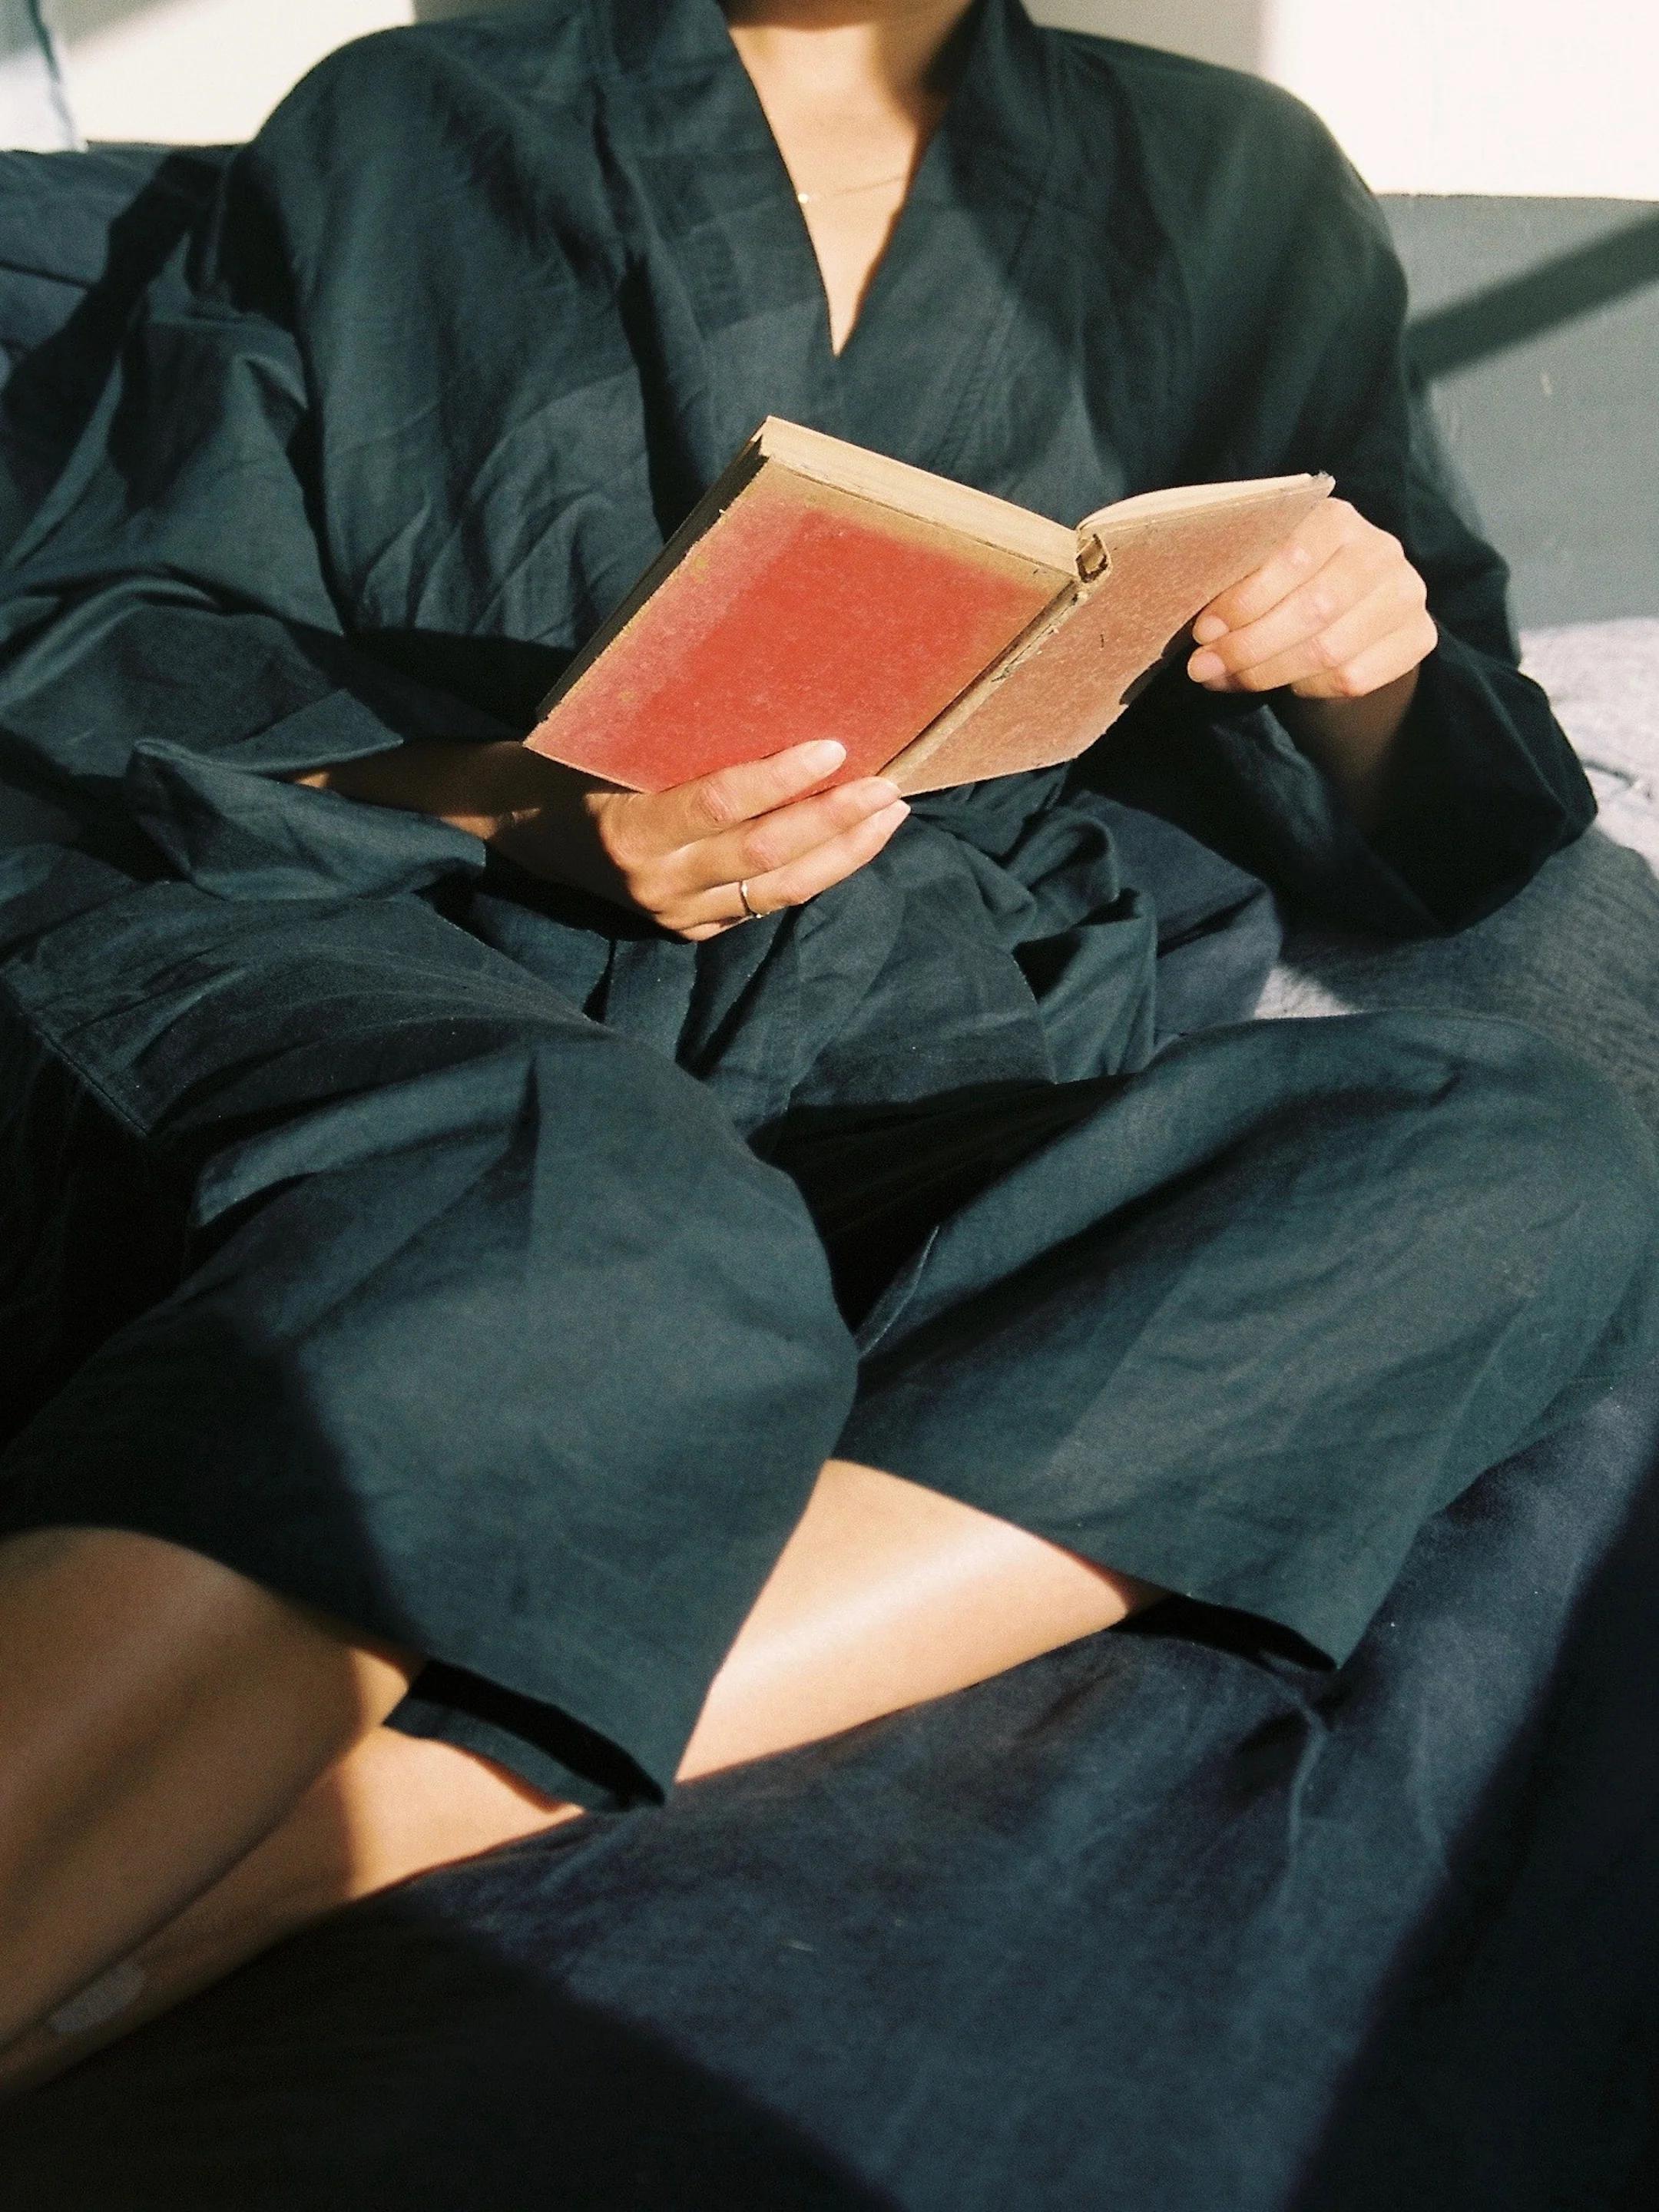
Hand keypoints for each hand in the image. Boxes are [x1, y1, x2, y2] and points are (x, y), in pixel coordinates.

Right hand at [495, 738, 910, 940]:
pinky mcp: (690, 930)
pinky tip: (852, 842)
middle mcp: (657, 883)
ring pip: (778, 891)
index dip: (782, 779)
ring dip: (843, 853)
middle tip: (887, 786)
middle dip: (835, 821)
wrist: (523, 828)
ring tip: (888, 815)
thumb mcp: (613, 744)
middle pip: (766, 856)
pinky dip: (814, 872)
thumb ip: (679, 744)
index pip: (721, 806)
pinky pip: (765, 904)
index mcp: (630, 831)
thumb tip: (773, 701)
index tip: (835, 748)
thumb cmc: (573, 765)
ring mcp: (675, 914)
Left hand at [1185, 498, 1437, 700]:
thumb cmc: (1289, 589)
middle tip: (1203, 667)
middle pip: (1312, 609)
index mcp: (1337, 518)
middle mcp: (1380, 550)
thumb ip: (1239, 580)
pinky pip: (1353, 678)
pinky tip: (1281, 685)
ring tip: (1224, 679)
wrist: (1351, 620)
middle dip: (1248, 646)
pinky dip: (1306, 689)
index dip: (1244, 599)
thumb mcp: (1264, 570)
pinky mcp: (1419, 637)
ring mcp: (1406, 594)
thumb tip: (1203, 629)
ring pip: (1330, 651)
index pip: (1293, 556)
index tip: (1203, 630)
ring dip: (1267, 673)